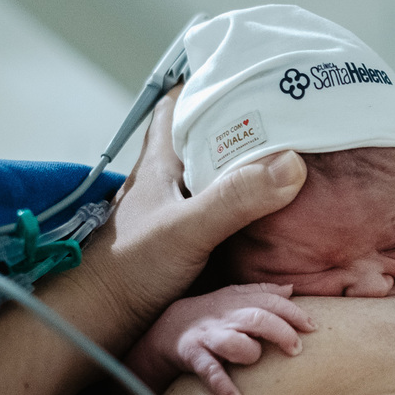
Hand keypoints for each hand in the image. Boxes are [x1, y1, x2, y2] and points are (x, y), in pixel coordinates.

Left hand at [73, 87, 307, 344]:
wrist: (100, 323)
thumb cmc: (129, 271)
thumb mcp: (187, 229)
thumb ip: (236, 197)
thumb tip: (291, 164)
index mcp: (161, 161)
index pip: (180, 103)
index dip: (209, 81)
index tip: (248, 71)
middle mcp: (170, 179)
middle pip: (207, 134)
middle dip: (242, 119)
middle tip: (287, 109)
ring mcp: (178, 210)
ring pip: (218, 171)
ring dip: (248, 161)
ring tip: (293, 150)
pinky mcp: (188, 239)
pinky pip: (225, 206)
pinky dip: (249, 199)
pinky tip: (275, 206)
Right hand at [124, 283, 314, 394]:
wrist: (167, 329)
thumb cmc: (212, 315)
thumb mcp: (234, 299)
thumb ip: (262, 293)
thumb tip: (291, 288)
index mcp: (238, 301)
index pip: (270, 301)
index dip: (293, 312)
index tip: (312, 327)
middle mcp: (226, 317)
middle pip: (257, 318)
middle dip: (281, 332)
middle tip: (296, 349)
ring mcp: (209, 336)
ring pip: (233, 342)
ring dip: (248, 353)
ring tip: (254, 361)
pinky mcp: (193, 356)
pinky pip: (208, 370)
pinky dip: (222, 385)